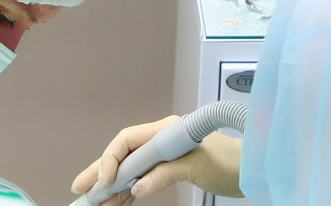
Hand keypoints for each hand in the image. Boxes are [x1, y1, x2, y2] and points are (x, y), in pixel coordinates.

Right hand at [69, 116, 242, 203]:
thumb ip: (164, 174)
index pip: (126, 141)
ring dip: (112, 186)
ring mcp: (161, 154)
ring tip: (95, 203)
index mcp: (164, 131)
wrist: (250, 168)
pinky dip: (128, 191)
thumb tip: (136, 187)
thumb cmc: (229, 163)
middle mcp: (159, 139)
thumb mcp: (196, 168)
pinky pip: (141, 178)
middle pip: (122, 155)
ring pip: (128, 169)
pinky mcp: (167, 167)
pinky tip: (116, 203)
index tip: (104, 183)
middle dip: (100, 172)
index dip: (111, 160)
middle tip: (80, 189)